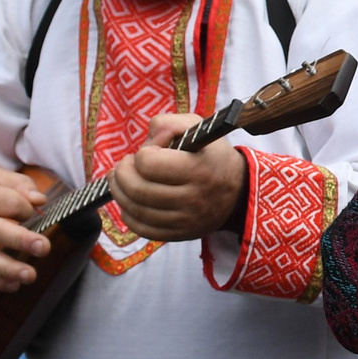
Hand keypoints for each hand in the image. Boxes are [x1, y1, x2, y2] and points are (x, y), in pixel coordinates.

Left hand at [108, 112, 247, 241]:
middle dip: (121, 174)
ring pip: (136, 210)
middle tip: (124, 165)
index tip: (148, 151)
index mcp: (199, 168)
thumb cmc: (211, 155)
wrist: (238, 191)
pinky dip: (128, 215)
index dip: (141, 154)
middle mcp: (194, 198)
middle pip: (138, 189)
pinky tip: (129, 202)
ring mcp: (187, 220)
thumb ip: (169, 124)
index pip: (149, 164)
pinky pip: (143, 230)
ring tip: (120, 180)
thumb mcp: (197, 128)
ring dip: (119, 192)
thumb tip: (148, 143)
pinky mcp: (181, 234)